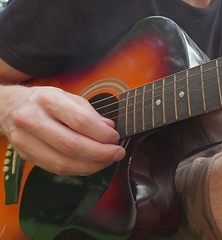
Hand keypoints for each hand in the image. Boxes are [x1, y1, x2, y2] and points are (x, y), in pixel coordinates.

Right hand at [0, 85, 125, 174]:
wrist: (10, 107)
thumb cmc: (45, 102)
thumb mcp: (68, 97)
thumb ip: (90, 114)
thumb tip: (109, 129)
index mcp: (48, 100)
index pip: (80, 121)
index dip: (102, 134)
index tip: (115, 138)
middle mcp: (33, 119)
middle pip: (71, 145)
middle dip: (100, 153)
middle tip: (117, 153)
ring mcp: (26, 140)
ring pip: (62, 162)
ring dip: (90, 166)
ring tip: (107, 161)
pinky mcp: (25, 155)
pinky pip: (55, 169)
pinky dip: (77, 170)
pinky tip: (90, 165)